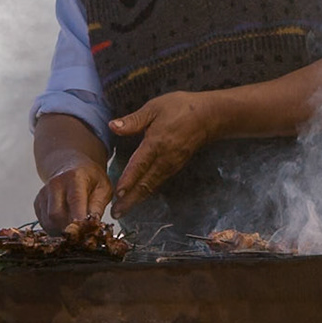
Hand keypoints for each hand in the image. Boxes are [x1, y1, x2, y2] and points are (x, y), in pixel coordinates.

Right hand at [34, 152, 112, 230]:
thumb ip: (98, 206)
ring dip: (62, 231)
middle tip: (82, 233)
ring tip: (75, 228)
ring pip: (48, 222)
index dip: (79, 219)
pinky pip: (44, 223)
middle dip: (70, 229)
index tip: (84, 232)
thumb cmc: (91, 179)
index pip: (75, 200)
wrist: (71, 167)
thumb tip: (93, 224)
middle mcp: (55, 184)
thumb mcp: (103, 187)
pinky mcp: (37, 202)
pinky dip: (55, 229)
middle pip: (56, 215)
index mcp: (75, 177)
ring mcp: (43, 193)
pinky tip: (66, 224)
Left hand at [111, 92, 220, 213]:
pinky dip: (147, 192)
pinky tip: (139, 196)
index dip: (129, 180)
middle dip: (130, 199)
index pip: (139, 165)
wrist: (209, 116)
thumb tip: (112, 126)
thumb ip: (133, 120)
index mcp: (156, 143)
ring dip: (137, 199)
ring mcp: (171, 165)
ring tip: (124, 210)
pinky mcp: (176, 167)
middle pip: (145, 183)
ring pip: (152, 186)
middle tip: (116, 214)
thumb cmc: (180, 108)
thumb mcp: (154, 108)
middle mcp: (164, 158)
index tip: (118, 194)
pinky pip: (159, 182)